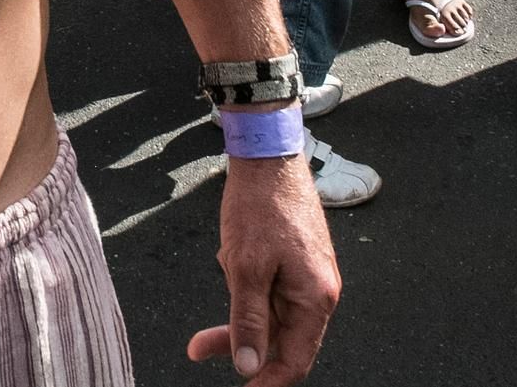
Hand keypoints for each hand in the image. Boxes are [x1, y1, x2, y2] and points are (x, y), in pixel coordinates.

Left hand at [188, 154, 338, 383]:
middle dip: (238, 340)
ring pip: (270, 313)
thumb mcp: (245, 268)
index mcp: (316, 296)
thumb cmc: (261, 204)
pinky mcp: (294, 259)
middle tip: (198, 347)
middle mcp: (319, 289)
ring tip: (216, 282)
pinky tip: (229, 258)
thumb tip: (249, 367)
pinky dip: (244, 285)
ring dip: (238, 308)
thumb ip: (248, 321)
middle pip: (280, 338)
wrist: (267, 152)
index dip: (266, 380)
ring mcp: (307, 273)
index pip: (295, 360)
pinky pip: (268, 289)